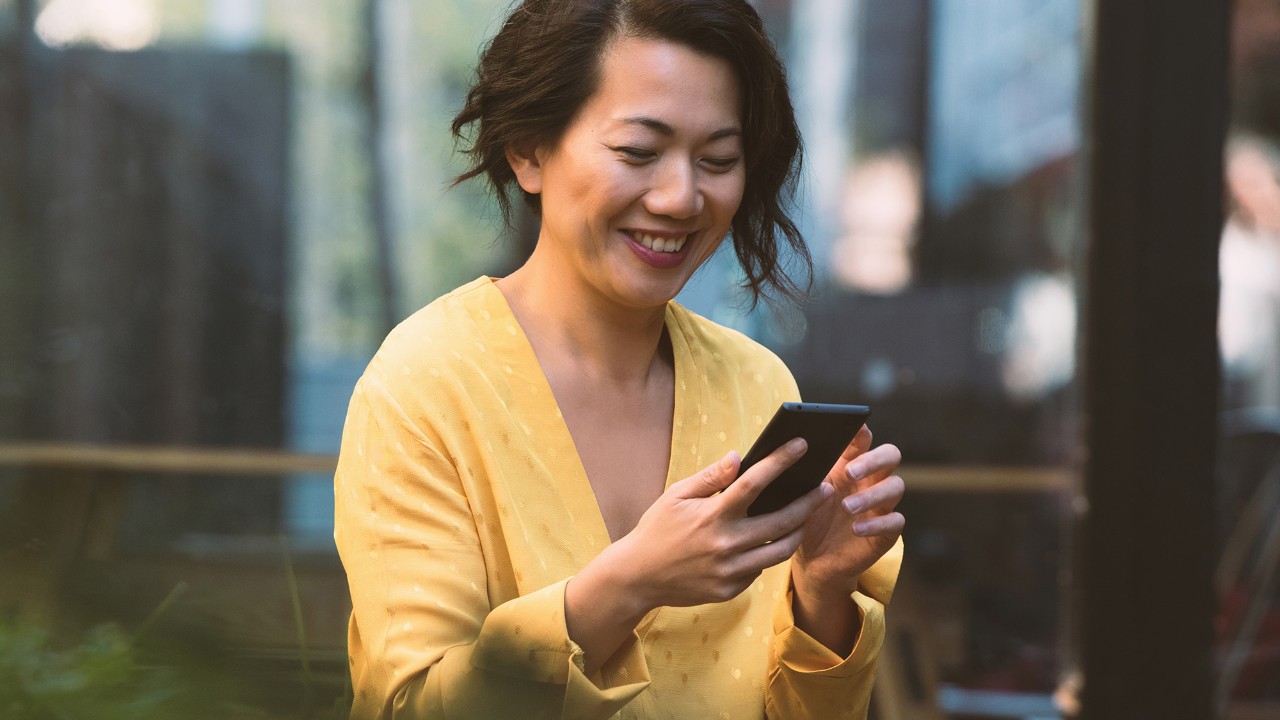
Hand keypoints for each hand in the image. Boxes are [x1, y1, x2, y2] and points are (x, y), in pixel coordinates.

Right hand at [595, 439, 831, 616]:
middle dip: (808, 503)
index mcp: (712, 516)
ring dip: (799, 532)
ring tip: (807, 516)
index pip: (753, 482)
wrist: (637, 576)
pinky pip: (759, 570)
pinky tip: (772, 541)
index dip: (780, 461)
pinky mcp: (729, 590)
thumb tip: (738, 457)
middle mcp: (725, 544)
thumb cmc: (657, 529)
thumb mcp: (676, 495)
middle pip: (781, 522)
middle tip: (826, 488)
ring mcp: (729, 571)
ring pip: (779, 551)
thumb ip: (710, 477)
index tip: (801, 445)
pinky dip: (768, 554)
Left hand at [792, 425, 904, 604]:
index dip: (861, 431)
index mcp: (850, 463)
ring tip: (847, 506)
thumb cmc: (806, 518)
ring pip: (896, 487)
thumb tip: (791, 451)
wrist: (812, 560)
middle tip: (851, 472)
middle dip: (874, 460)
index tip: (854, 427)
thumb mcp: (800, 495)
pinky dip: (877, 524)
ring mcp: (882, 504)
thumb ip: (804, 473)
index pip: (863, 439)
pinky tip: (856, 529)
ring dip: (872, 495)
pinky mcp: (887, 531)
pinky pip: (895, 521)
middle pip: (890, 455)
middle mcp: (871, 479)